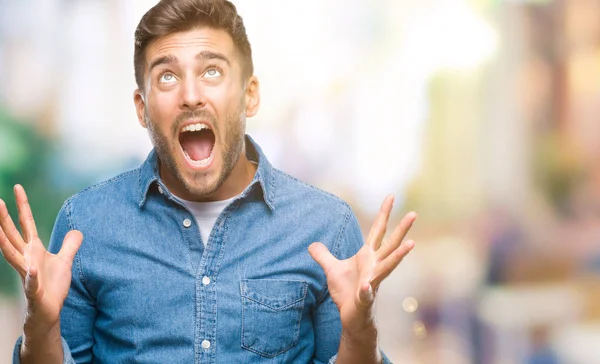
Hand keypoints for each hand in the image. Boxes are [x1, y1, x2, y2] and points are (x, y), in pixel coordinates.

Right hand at [0, 185, 81, 328]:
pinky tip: (32, 269)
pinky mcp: (34, 291)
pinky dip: (31, 276)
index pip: (26, 223)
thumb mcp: (65, 261)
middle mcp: (26, 258)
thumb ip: (70, 245)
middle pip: (13, 235)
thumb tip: (77, 230)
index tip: (17, 187)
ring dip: (4, 243)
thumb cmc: (52, 286)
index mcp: (33, 249)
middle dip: (4, 219)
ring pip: (12, 256)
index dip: (22, 206)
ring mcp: (28, 274)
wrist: (48, 311)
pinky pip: (31, 283)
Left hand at [308, 195, 415, 333]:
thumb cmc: (346, 292)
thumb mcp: (331, 270)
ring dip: (399, 255)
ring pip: (389, 266)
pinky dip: (367, 290)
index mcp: (368, 256)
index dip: (384, 213)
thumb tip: (312, 245)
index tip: (391, 196)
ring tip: (411, 244)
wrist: (352, 317)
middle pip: (390, 243)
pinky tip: (366, 286)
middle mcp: (375, 266)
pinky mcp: (365, 299)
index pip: (377, 231)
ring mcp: (373, 282)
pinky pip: (366, 293)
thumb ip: (323, 256)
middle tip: (414, 214)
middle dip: (402, 229)